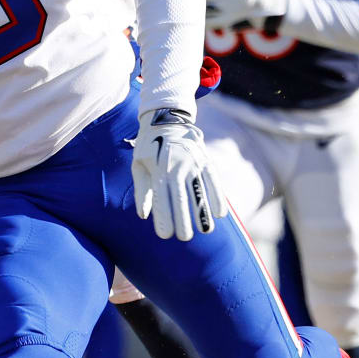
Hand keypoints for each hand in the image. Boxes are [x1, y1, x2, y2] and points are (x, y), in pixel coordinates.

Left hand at [131, 108, 226, 240]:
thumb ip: (142, 190)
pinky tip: (220, 214)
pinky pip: (212, 180)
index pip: (161, 199)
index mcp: (158, 170)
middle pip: (180, 198)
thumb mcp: (138, 165)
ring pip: (199, 191)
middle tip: (185, 238)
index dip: (163, 218)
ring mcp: (192, 163)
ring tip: (206, 231)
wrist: (166, 119)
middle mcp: (176, 167)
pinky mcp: (205, 159)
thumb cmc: (148, 147)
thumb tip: (144, 215)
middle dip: (183, 220)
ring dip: (203, 212)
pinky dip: (217, 197)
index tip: (165, 236)